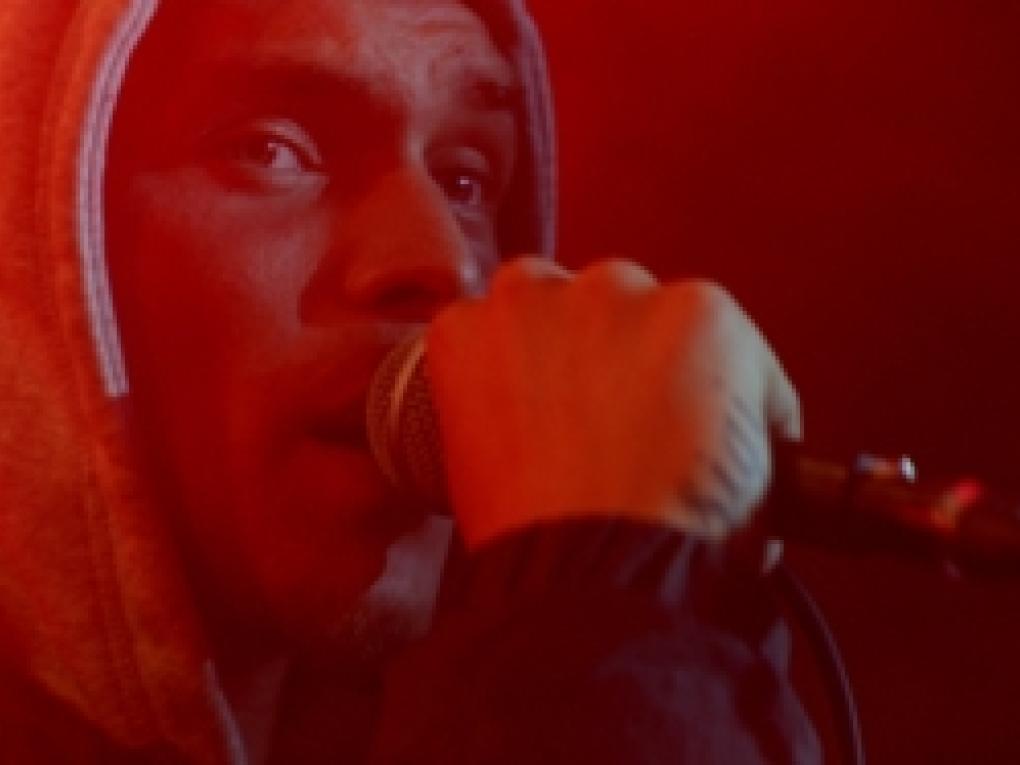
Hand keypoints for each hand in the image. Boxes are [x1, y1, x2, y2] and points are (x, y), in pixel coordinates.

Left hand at [426, 257, 800, 549]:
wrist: (596, 579)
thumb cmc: (677, 538)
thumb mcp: (761, 477)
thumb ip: (742, 426)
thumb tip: (725, 439)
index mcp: (702, 315)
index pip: (694, 330)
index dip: (685, 380)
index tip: (672, 413)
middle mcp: (618, 288)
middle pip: (613, 307)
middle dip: (610, 354)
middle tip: (601, 420)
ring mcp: (535, 306)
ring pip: (539, 303)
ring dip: (543, 342)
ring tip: (544, 413)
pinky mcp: (466, 334)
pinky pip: (471, 332)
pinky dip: (478, 367)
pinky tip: (494, 416)